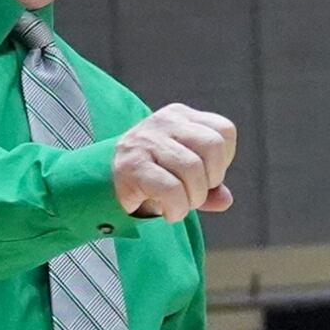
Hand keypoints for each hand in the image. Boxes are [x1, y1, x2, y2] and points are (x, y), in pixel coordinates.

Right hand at [111, 105, 235, 219]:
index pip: (224, 131)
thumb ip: (210, 185)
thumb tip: (225, 200)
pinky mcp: (132, 165)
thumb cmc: (152, 174)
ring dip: (193, 198)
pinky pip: (170, 189)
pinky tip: (170, 213)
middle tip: (196, 194)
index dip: (224, 160)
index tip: (207, 176)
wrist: (104, 180)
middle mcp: (165, 122)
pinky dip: (177, 208)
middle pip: (212, 146)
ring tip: (181, 206)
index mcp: (181, 116)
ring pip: (192, 168)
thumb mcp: (185, 174)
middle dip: (211, 180)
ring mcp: (147, 141)